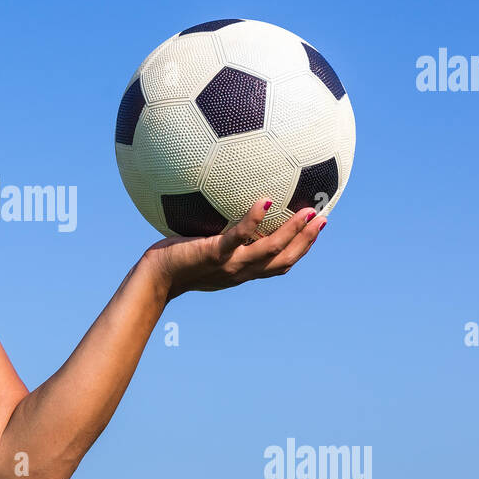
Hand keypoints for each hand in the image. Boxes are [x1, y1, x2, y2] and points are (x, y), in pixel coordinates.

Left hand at [144, 199, 324, 300]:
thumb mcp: (202, 250)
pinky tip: (264, 202)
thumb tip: (222, 206)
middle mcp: (241, 271)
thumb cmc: (175, 260)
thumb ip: (218, 236)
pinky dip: (253, 220)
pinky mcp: (214, 254)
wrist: (154, 277)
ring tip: (308, 212)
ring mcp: (230, 264)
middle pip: (284, 260)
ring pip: (270, 250)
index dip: (301, 249)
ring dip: (293, 232)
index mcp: (242, 271)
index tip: (316, 229)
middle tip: (323, 218)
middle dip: (306, 241)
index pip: (279, 265)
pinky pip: (238, 236)